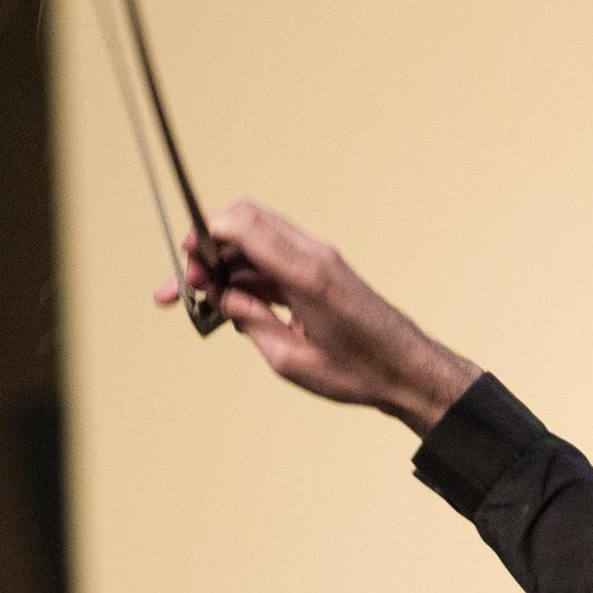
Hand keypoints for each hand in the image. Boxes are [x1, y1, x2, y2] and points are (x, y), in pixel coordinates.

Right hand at [156, 201, 481, 431]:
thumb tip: (220, 298)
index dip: (206, 234)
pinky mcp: (320, 272)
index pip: (244, 225)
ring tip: (198, 299)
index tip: (184, 257)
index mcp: (306, 274)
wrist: (407, 371)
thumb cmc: (359, 371)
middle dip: (208, 247)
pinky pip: (272, 260)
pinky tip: (228, 303)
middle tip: (187, 284)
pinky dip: (246, 275)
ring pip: (256, 241)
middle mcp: (312, 256)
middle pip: (247, 222)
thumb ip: (250, 322)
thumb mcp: (290, 359)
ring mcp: (318, 260)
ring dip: (224, 265)